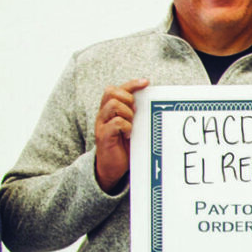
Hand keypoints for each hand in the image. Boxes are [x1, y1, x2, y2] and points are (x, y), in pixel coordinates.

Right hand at [94, 78, 149, 192]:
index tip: (146, 83)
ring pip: (113, 105)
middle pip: (111, 92)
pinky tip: (128, 135)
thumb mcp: (131, 127)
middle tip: (134, 113)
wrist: (112, 168)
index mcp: (109, 110)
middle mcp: (103, 115)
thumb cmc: (124, 147)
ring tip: (131, 125)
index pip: (116, 89)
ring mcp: (101, 125)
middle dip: (127, 98)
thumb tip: (150, 102)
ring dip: (127, 113)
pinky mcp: (104, 136)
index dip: (131, 84)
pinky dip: (125, 126)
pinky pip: (115, 123)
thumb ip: (135, 115)